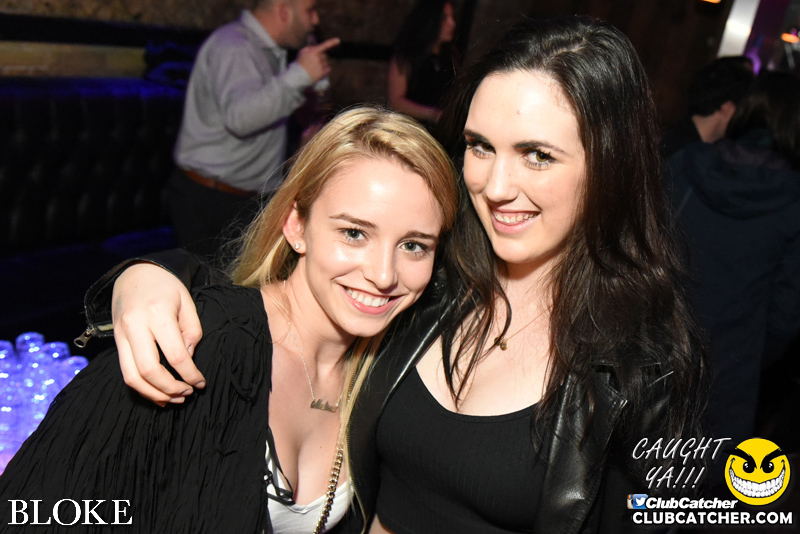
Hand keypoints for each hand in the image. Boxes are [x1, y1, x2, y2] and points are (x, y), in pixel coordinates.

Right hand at [112, 262, 204, 405]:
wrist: (136, 273)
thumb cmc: (167, 287)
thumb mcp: (187, 302)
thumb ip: (191, 331)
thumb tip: (187, 359)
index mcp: (157, 313)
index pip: (175, 355)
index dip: (190, 374)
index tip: (200, 383)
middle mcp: (135, 325)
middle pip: (149, 370)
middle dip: (170, 388)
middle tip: (187, 393)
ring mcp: (121, 334)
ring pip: (131, 377)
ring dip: (153, 394)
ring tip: (174, 399)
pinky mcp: (116, 341)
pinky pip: (125, 372)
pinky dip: (141, 388)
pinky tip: (158, 393)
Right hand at [296, 37, 339, 82]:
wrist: (297, 76)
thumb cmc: (300, 63)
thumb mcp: (303, 52)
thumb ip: (311, 46)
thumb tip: (314, 39)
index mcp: (313, 52)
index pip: (324, 45)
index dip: (332, 42)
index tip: (338, 40)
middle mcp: (318, 58)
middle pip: (324, 55)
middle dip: (320, 57)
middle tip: (312, 62)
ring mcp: (321, 66)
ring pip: (326, 62)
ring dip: (322, 64)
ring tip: (313, 68)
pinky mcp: (322, 73)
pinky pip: (328, 68)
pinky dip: (325, 69)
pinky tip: (317, 71)